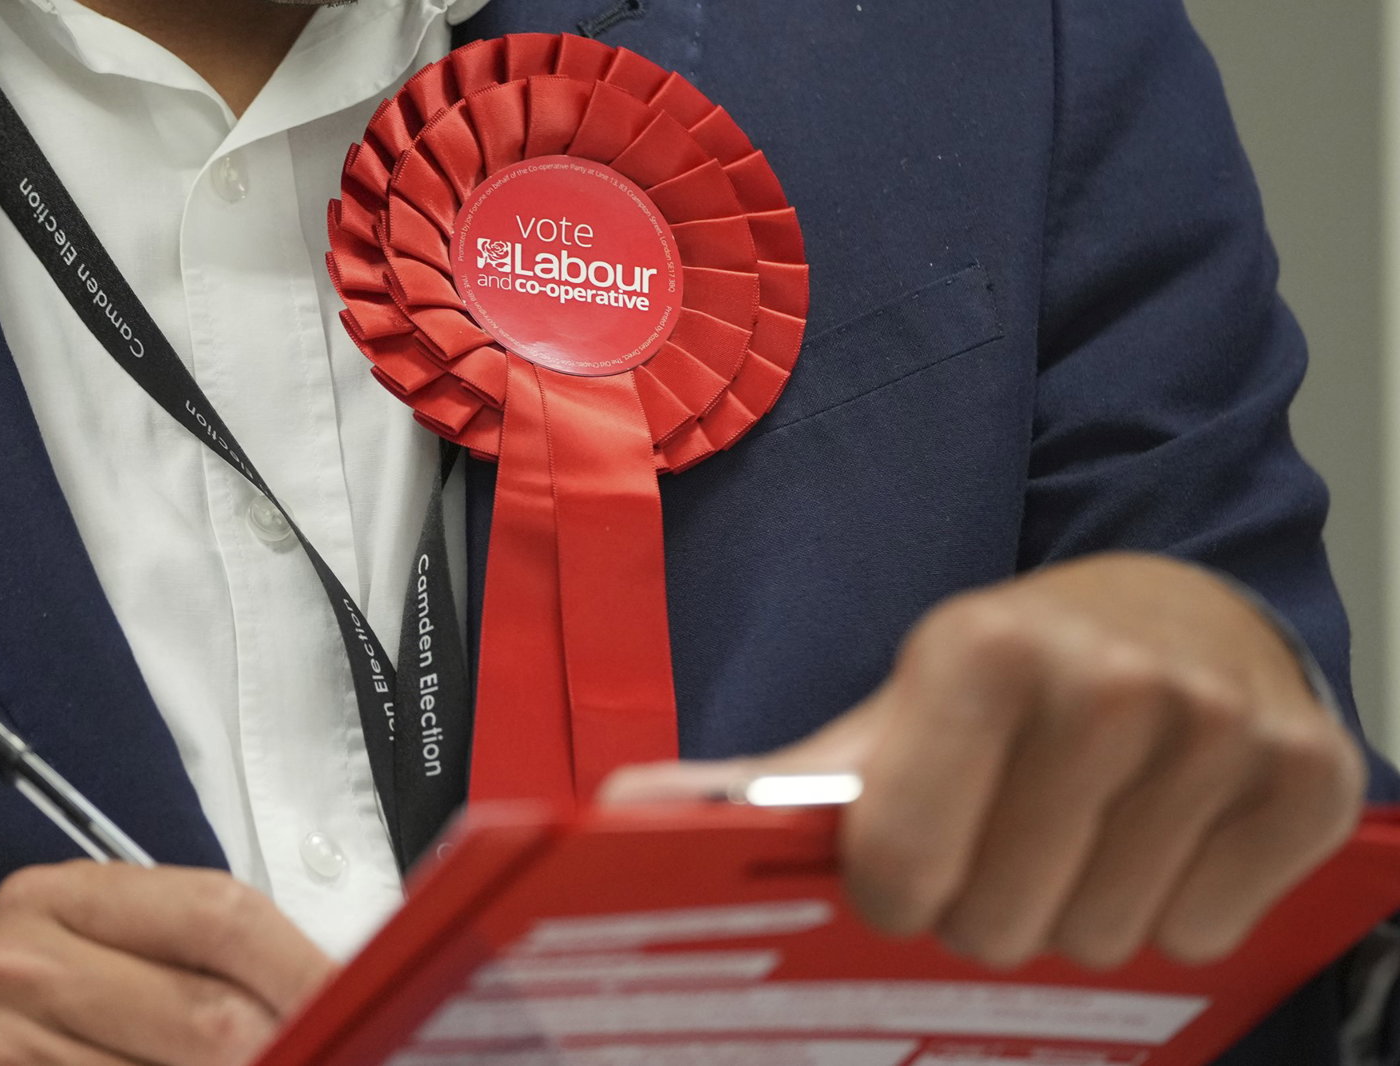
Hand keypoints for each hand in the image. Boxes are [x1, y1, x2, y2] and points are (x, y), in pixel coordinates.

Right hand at [0, 862, 332, 1065]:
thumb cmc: (68, 1015)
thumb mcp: (135, 961)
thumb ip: (227, 965)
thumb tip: (348, 995)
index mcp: (66, 894)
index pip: (223, 917)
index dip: (306, 973)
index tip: (364, 1008)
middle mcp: (16, 957)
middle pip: (208, 1016)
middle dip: (283, 1050)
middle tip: (325, 1056)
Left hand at [603, 553, 1366, 969]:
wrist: (1167, 613)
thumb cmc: (1010, 678)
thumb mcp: (893, 712)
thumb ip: (778, 779)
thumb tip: (630, 811)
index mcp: (978, 651)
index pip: (902, 873)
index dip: (895, 891)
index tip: (907, 863)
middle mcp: (1107, 679)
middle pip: (1005, 928)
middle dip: (991, 907)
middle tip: (1008, 834)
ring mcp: (1220, 724)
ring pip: (1110, 938)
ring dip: (1081, 908)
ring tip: (1082, 824)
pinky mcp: (1312, 771)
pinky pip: (1211, 932)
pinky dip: (1178, 908)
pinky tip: (1163, 829)